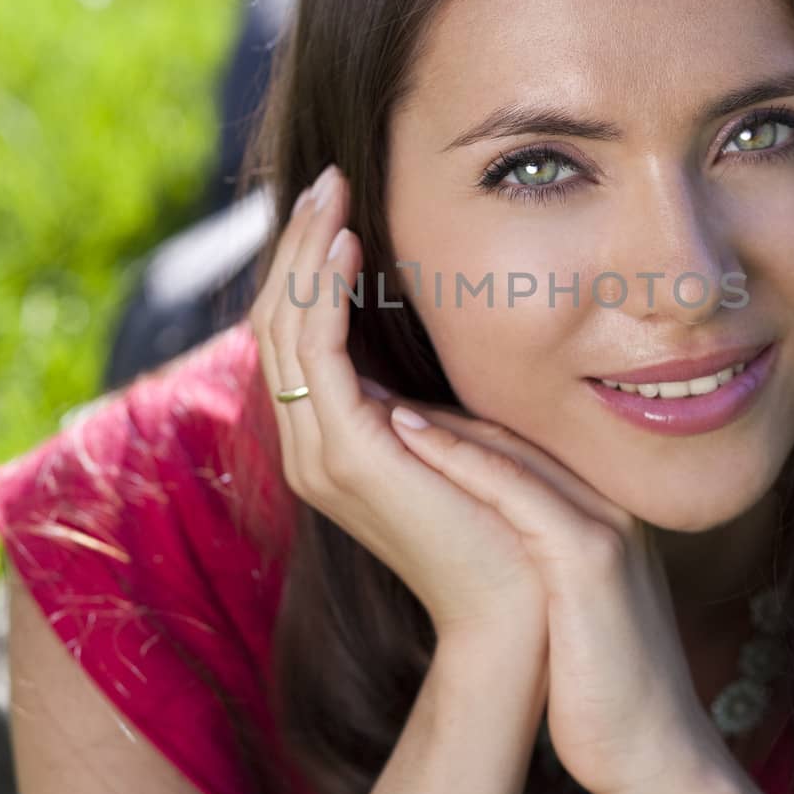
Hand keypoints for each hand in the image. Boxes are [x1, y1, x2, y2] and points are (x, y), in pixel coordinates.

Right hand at [246, 163, 547, 645]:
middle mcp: (309, 447)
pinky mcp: (347, 457)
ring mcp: (319, 455)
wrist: (517, 612)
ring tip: (330, 193)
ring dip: (304, 254)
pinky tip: (346, 247)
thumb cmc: (502, 525)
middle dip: (296, 246)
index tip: (334, 205)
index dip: (305, 268)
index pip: (294, 336)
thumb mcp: (454, 441)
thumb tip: (427, 335)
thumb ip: (423, 397)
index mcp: (330, 442)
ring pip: (284, 328)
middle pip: (275, 322)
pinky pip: (315, 355)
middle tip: (326, 181)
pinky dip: (323, 295)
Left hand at [379, 381, 747, 793]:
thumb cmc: (599, 687)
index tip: (385, 408)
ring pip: (508, 450)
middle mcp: (605, 503)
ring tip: (368, 386)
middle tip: (368, 381)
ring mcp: (603, 523)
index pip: (514, 449)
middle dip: (435, 407)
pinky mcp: (590, 556)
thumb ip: (537, 560)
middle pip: (509, 435)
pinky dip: (457, 456)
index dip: (447, 425)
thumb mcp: (568, 606)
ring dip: (433, 417)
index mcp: (599, 512)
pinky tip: (403, 432)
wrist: (655, 749)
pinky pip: (515, 489)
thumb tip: (477, 545)